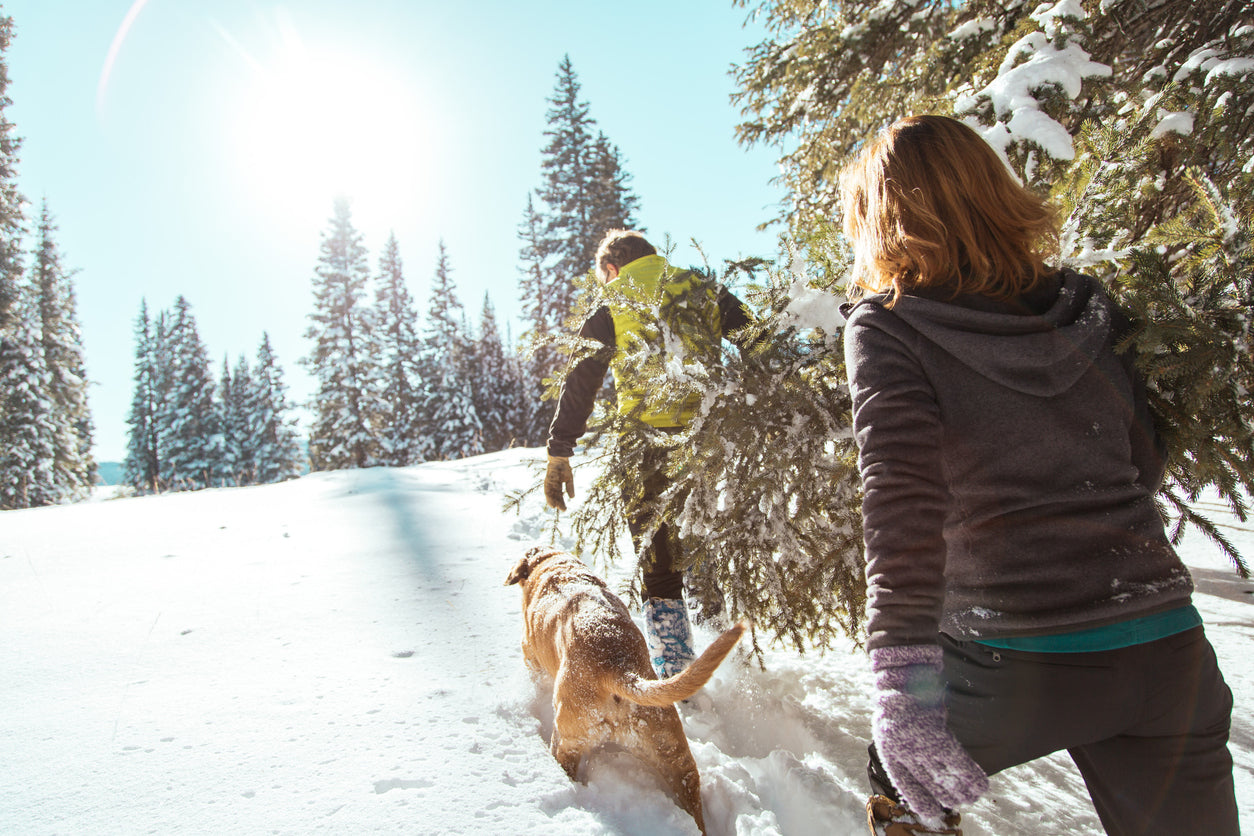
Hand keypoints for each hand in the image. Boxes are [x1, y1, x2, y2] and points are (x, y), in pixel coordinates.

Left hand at [544, 456, 574, 510]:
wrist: (559, 458)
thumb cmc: (564, 467)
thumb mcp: (569, 478)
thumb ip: (570, 488)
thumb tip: (572, 498)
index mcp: (558, 484)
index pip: (559, 495)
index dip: (561, 502)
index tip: (564, 509)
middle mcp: (552, 485)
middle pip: (555, 496)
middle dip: (558, 503)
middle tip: (563, 510)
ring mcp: (549, 482)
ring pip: (550, 494)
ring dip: (552, 501)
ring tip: (555, 507)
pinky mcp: (547, 480)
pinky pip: (547, 489)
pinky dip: (548, 496)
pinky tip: (550, 501)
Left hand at [870, 644, 987, 825]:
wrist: (903, 673)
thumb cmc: (900, 698)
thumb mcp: (893, 724)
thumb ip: (904, 743)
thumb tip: (922, 762)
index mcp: (889, 750)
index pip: (904, 783)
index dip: (918, 798)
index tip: (929, 810)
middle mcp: (903, 752)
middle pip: (927, 782)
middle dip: (945, 795)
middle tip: (958, 802)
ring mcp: (919, 746)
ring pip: (944, 777)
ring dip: (961, 790)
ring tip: (972, 798)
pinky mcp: (937, 738)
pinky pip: (957, 763)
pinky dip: (970, 776)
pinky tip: (981, 786)